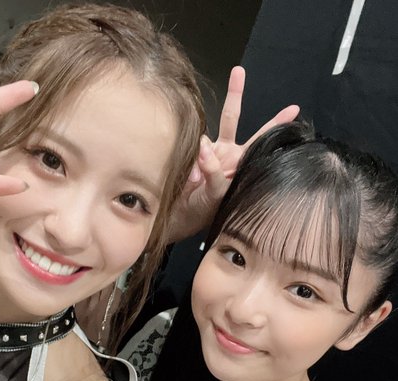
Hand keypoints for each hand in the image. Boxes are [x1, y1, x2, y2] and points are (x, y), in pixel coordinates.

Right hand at [168, 66, 299, 242]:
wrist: (177, 218)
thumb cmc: (201, 212)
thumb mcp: (213, 196)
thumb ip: (212, 173)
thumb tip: (203, 146)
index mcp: (239, 165)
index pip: (260, 141)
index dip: (276, 126)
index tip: (294, 108)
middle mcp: (227, 155)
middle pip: (234, 120)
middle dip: (237, 96)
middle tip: (241, 72)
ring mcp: (209, 151)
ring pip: (217, 121)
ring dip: (227, 100)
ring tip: (236, 75)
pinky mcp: (192, 152)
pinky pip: (194, 141)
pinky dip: (194, 147)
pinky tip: (195, 165)